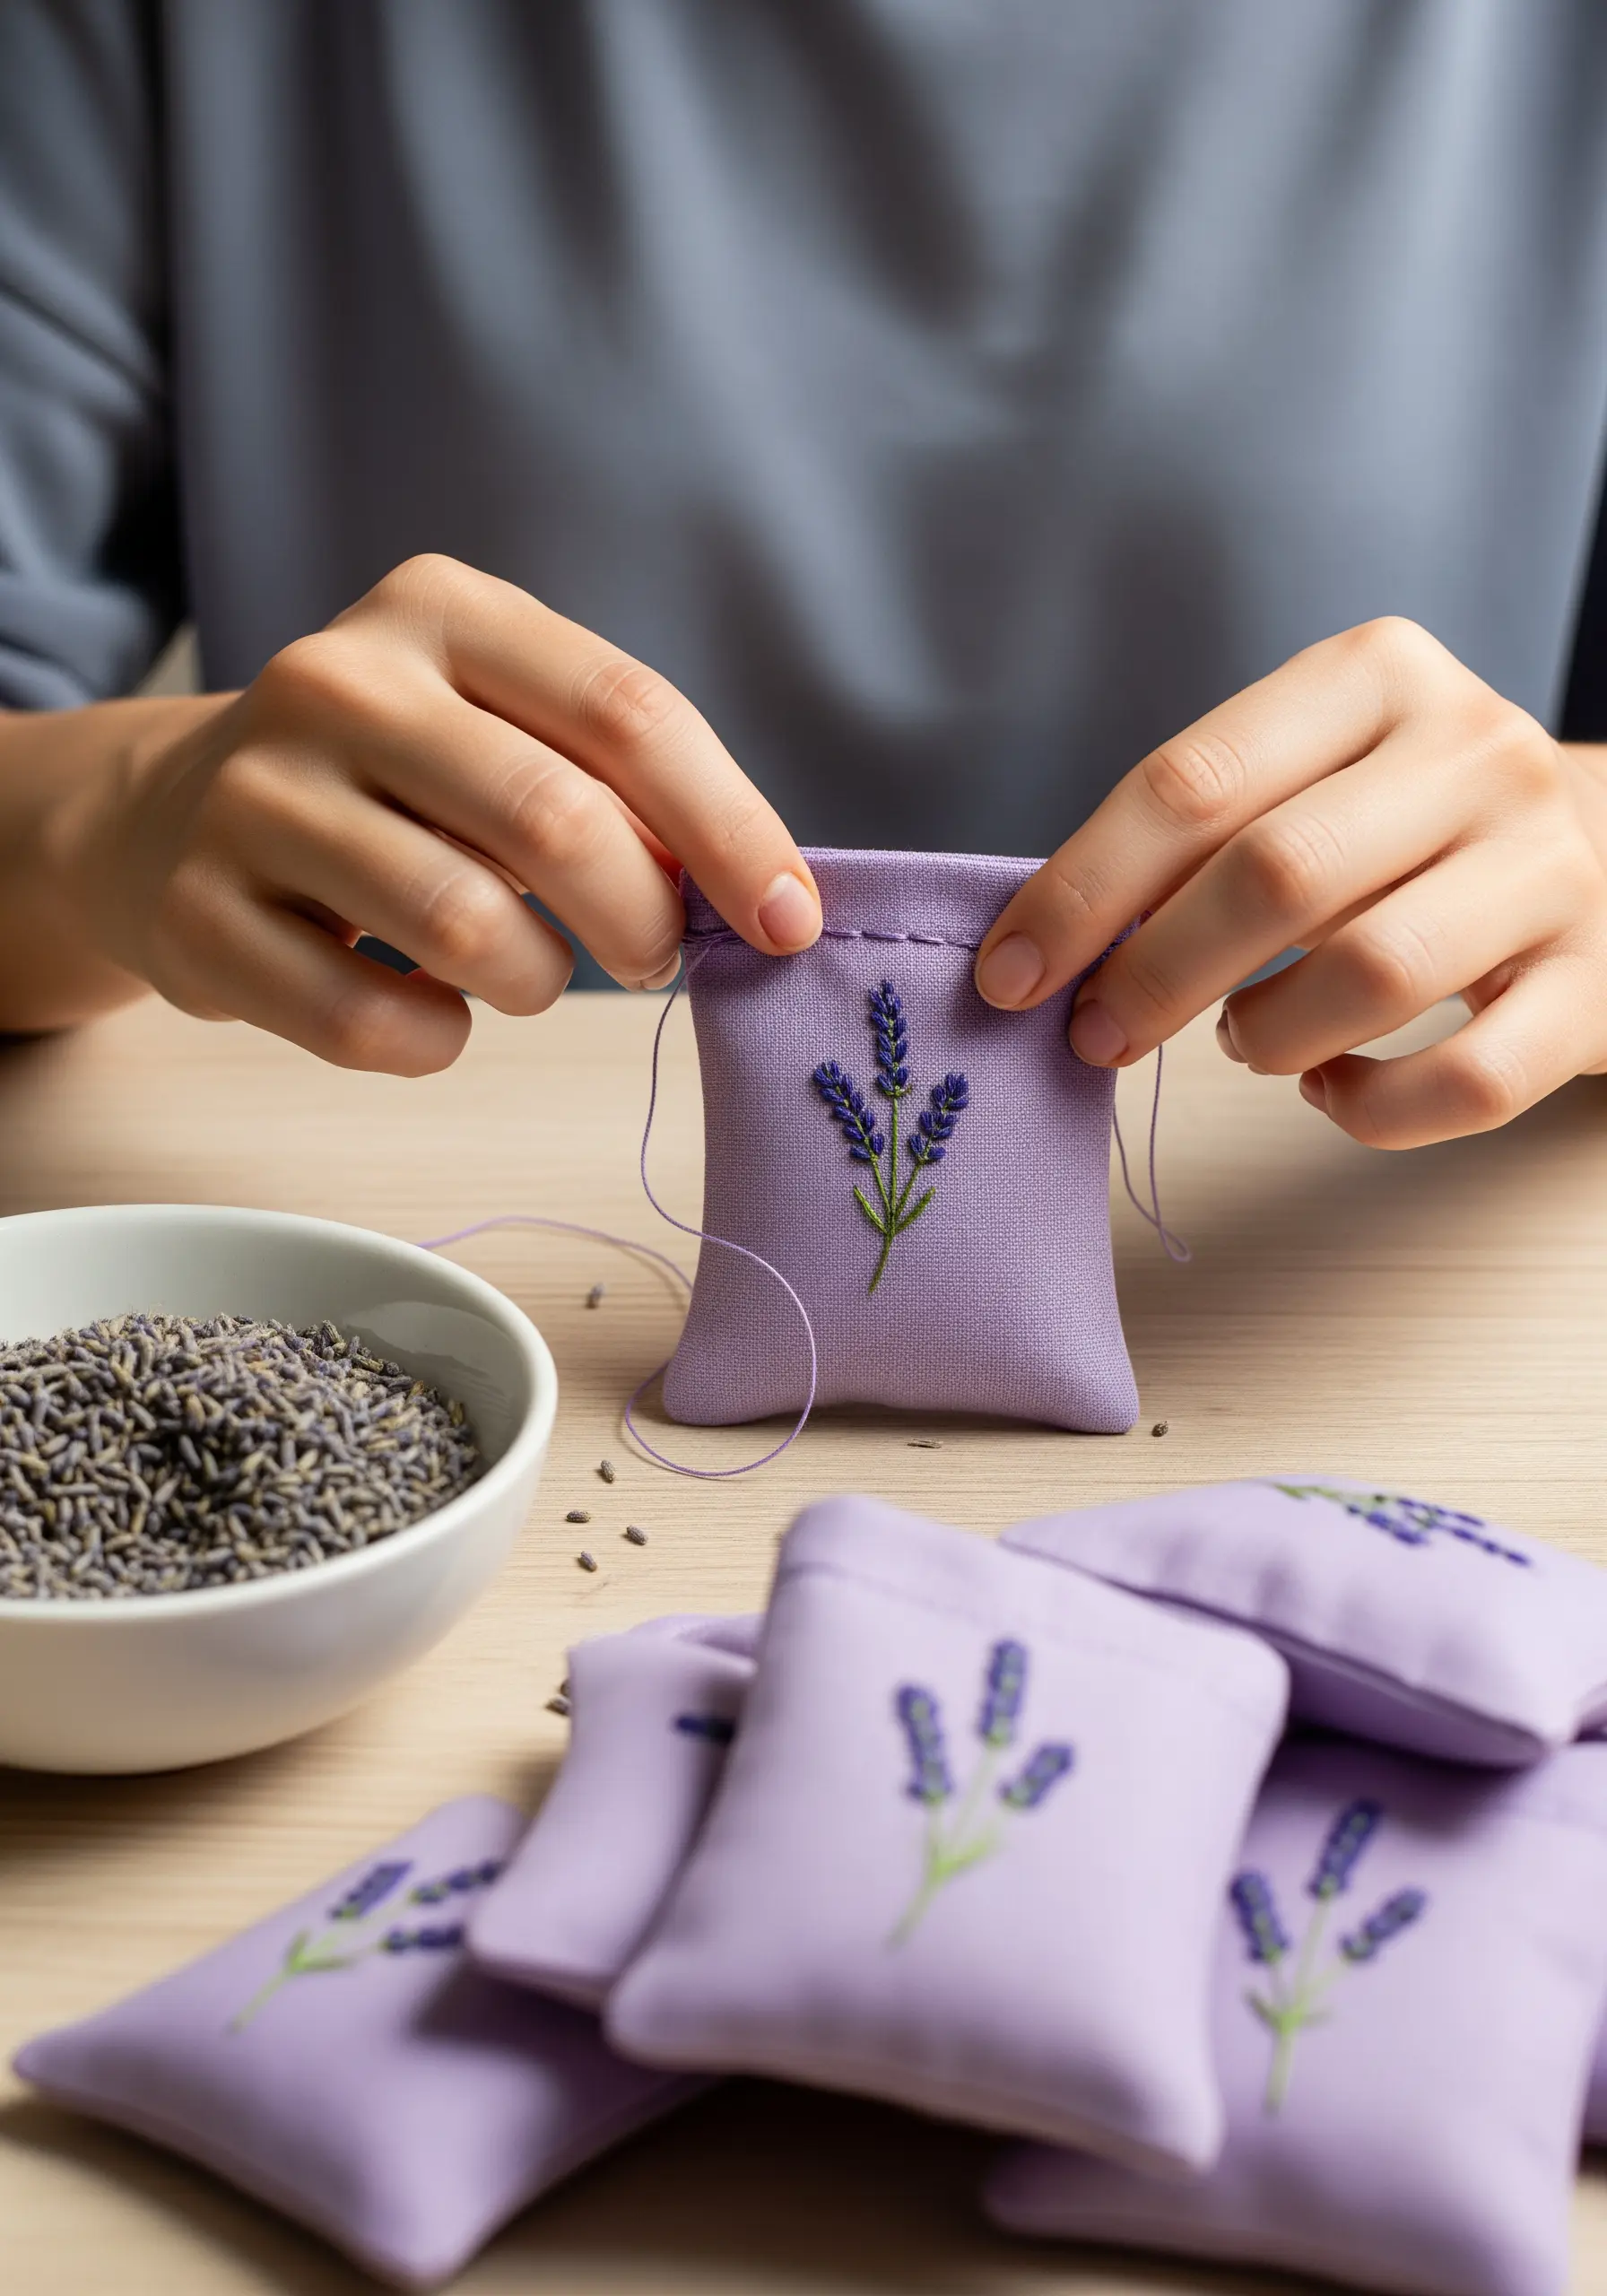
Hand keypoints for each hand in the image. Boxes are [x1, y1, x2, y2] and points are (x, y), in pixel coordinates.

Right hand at [58, 556, 820, 1071]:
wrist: (165, 816)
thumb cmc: (391, 784)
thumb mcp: (499, 726)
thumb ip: (617, 782)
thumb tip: (760, 896)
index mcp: (441, 611)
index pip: (627, 714)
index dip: (731, 829)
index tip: (789, 921)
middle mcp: (338, 682)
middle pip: (556, 821)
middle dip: (643, 921)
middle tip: (653, 958)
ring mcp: (254, 797)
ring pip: (466, 929)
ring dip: (541, 986)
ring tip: (531, 976)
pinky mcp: (199, 916)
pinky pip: (371, 1022)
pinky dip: (436, 1042)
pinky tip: (433, 1012)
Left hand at [974, 618, 1606, 1147]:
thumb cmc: (1406, 831)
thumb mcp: (1310, 781)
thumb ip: (1199, 838)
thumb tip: (1048, 950)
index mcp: (1378, 676)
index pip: (1193, 782)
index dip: (1080, 891)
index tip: (1008, 975)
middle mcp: (1476, 751)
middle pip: (1276, 874)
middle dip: (1153, 972)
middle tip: (1096, 1035)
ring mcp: (1549, 867)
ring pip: (1371, 976)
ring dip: (1265, 1035)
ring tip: (1239, 1042)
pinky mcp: (1593, 984)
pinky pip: (1465, 1081)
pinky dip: (1370, 1109)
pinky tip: (1330, 1089)